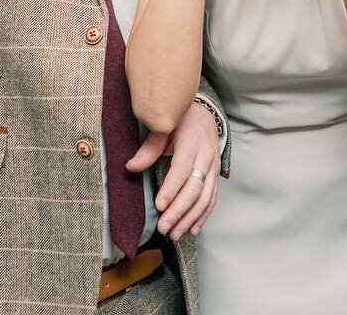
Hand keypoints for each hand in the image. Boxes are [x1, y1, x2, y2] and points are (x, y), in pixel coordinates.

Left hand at [126, 101, 220, 239]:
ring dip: (190, 218)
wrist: (205, 113)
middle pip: (195, 188)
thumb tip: (130, 167)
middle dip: (179, 210)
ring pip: (206, 197)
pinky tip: (193, 229)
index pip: (182, 170)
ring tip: (174, 233)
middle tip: (164, 227)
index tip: (159, 206)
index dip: (171, 189)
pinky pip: (212, 198)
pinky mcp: (216, 175)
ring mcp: (213, 167)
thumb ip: (149, 148)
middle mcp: (206, 156)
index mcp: (192, 143)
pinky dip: (203, 215)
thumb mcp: (164, 128)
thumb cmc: (181, 120)